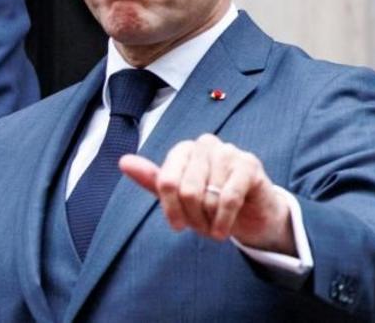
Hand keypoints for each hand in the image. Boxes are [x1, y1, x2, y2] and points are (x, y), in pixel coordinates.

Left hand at [118, 134, 294, 253]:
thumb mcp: (179, 197)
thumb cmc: (210, 204)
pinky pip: (229, 198)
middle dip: (193, 217)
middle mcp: (204, 144)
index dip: (171, 209)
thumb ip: (153, 180)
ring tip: (217, 225)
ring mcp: (228, 151)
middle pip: (187, 190)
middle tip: (203, 228)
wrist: (250, 215)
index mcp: (183, 150)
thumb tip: (124, 161)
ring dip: (211, 221)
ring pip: (208, 196)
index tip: (178, 226)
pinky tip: (223, 230)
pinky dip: (224, 220)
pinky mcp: (249, 164)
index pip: (166, 182)